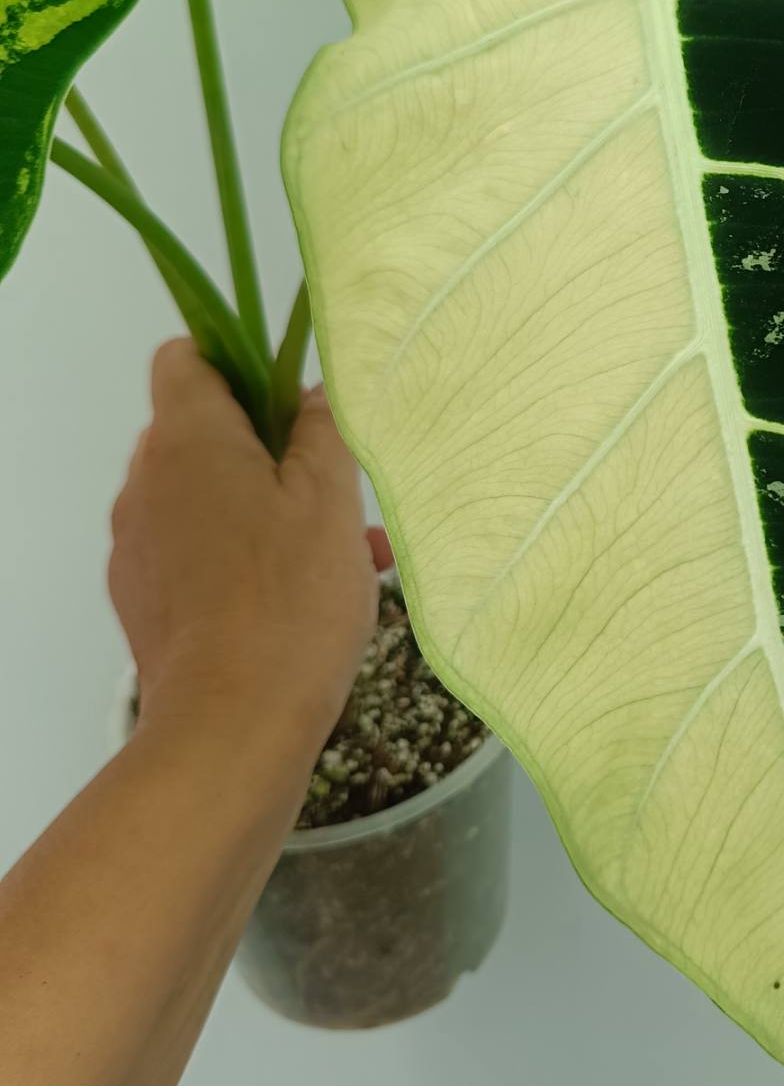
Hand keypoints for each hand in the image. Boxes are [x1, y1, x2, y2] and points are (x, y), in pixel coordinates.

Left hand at [109, 339, 390, 749]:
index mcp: (185, 439)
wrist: (232, 728)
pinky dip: (244, 558)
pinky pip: (196, 554)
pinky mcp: (144, 603)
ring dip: (265, 508)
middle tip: (335, 486)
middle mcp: (145, 483)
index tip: (294, 401)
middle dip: (266, 448)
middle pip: (199, 432)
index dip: (238, 362)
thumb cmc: (289, 598)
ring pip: (204, 498)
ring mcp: (137, 547)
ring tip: (345, 553)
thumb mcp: (331, 500)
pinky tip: (310, 599)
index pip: (186, 357)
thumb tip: (309, 397)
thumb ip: (322, 431)